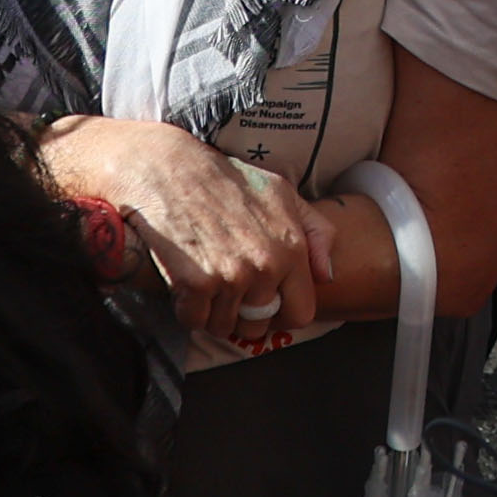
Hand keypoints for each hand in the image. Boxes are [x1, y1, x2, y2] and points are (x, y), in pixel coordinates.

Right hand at [42, 115, 330, 351]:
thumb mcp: (284, 195)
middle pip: (257, 325)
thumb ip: (317, 232)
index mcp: (292, 247)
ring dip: (212, 312)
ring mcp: (231, 277)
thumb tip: (326, 275)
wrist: (170, 170)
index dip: (281, 315)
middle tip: (229, 293)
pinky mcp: (195, 284)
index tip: (265, 307)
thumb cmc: (228, 181)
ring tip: (207, 282)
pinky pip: (194, 320)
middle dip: (243, 316)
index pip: (301, 313)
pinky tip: (186, 283)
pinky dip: (187, 309)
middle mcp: (266, 266)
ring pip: (223, 326)